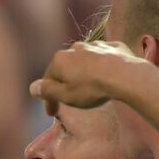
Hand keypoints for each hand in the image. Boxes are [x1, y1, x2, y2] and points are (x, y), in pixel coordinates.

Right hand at [30, 40, 144, 116]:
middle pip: (66, 68)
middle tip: (70, 99)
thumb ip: (48, 91)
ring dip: (83, 73)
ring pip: (84, 60)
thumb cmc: (91, 88)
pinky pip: (103, 57)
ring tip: (90, 86)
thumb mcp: (66, 95)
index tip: (52, 113)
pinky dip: (102, 66)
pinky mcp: (113, 46)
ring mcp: (95, 45)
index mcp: (60, 60)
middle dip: (66, 82)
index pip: (48, 81)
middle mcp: (74, 48)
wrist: (125, 75)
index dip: (48, 99)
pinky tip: (107, 76)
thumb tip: (33, 87)